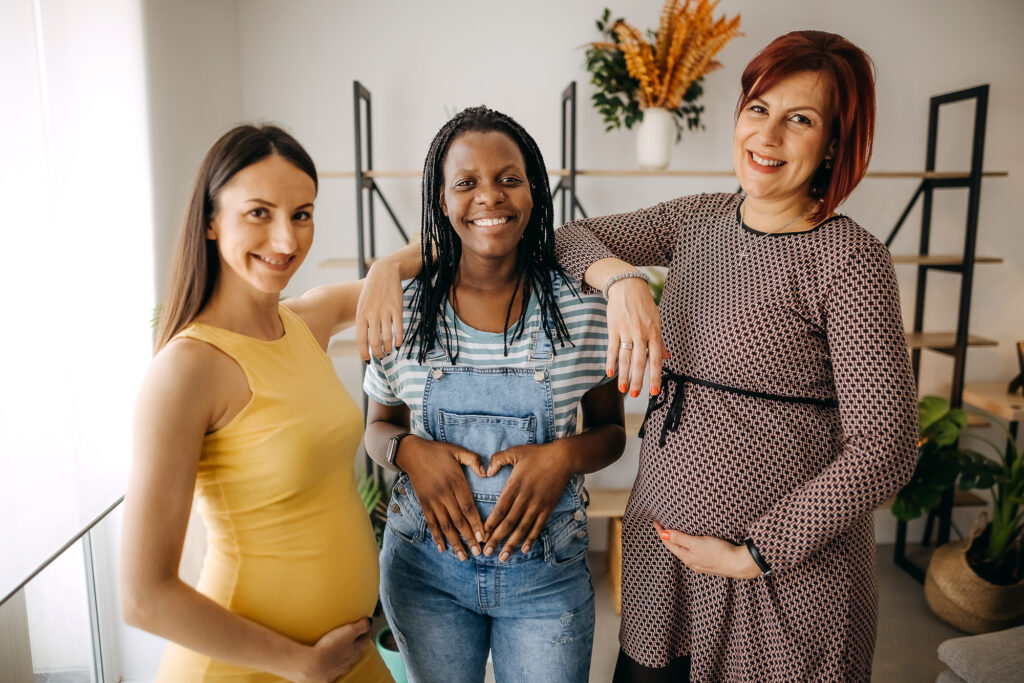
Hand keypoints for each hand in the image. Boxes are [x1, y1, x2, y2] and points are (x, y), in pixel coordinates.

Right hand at [298, 617, 370, 682]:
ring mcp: (339, 668)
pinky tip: (328, 658)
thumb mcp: (349, 631)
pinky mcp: (328, 673)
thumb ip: (361, 626)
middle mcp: (350, 660)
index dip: (366, 631)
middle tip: (353, 635)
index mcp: (356, 649)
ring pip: (346, 660)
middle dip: (357, 642)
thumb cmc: (330, 648)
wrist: (313, 666)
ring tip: (339, 646)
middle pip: (357, 651)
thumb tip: (368, 621)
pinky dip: (334, 662)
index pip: (366, 639)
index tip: (364, 625)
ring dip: (345, 653)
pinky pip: (334, 667)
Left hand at [356, 259, 404, 360]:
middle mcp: (372, 315)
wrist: (384, 272)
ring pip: (387, 338)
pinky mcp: (397, 309)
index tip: (367, 361)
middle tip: (381, 357)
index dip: (364, 353)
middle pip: (374, 342)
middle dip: (378, 353)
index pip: (360, 340)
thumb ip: (363, 322)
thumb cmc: (372, 291)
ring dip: (388, 348)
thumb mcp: (362, 305)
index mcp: (361, 315)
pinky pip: (398, 329)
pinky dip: (398, 340)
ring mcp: (385, 312)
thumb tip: (365, 342)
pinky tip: (398, 344)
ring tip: (389, 351)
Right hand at [398, 436, 486, 558]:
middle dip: (469, 538)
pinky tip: (443, 549)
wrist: (411, 453)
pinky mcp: (424, 503)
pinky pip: (431, 523)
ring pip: (445, 525)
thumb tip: (487, 472)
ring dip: (455, 542)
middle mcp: (444, 494)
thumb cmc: (438, 452)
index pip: (468, 507)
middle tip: (478, 553)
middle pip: (458, 520)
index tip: (484, 537)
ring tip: (463, 556)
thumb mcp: (457, 451)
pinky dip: (437, 537)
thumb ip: (474, 460)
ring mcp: (432, 500)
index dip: (476, 523)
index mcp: (455, 481)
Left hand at [482, 442, 573, 560]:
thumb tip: (486, 472)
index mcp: (514, 485)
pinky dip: (531, 539)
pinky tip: (524, 549)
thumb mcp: (515, 451)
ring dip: (512, 544)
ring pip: (522, 528)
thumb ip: (498, 459)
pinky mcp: (548, 508)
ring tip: (503, 557)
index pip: (499, 509)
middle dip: (496, 539)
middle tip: (486, 553)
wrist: (563, 458)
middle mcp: (525, 498)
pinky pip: (538, 527)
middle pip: (508, 523)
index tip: (481, 536)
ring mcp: (537, 505)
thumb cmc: (537, 454)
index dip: (489, 524)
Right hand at [605, 276, 666, 397]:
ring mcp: (626, 331)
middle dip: (637, 380)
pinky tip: (609, 372)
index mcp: (654, 333)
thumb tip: (667, 358)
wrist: (627, 286)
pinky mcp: (614, 328)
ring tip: (621, 389)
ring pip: (625, 358)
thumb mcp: (656, 321)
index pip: (655, 360)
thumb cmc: (644, 305)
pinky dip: (611, 361)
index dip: (655, 377)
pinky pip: (612, 348)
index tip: (653, 392)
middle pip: (639, 362)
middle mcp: (641, 334)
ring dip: (623, 375)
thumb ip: (660, 342)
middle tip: (634, 395)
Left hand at [652, 521, 761, 578]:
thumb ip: (680, 539)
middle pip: (674, 548)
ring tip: (673, 533)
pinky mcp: (710, 563)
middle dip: (667, 537)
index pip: (668, 543)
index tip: (655, 522)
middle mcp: (692, 562)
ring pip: (684, 552)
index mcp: (687, 557)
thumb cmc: (719, 552)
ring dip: (677, 542)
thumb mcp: (697, 543)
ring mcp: (701, 564)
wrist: (740, 564)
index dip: (661, 532)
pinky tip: (691, 544)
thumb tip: (663, 535)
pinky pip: (693, 554)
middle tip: (661, 526)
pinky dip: (687, 546)